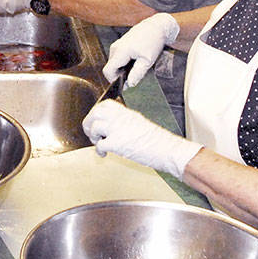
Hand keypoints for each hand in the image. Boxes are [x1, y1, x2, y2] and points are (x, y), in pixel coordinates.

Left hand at [81, 100, 201, 178]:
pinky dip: (98, 150)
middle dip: (89, 122)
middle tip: (91, 132)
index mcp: (126, 112)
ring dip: (93, 136)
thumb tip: (111, 125)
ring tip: (98, 143)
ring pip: (94, 126)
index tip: (96, 121)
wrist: (168, 150)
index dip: (96, 112)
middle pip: (95, 112)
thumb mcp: (139, 123)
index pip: (105, 104)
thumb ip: (123, 121)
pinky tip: (104, 154)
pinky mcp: (117, 143)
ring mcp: (118, 129)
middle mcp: (121, 118)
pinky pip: (99, 144)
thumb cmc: (157, 140)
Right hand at [104, 13, 179, 86]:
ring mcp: (116, 45)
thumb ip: (137, 74)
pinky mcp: (119, 44)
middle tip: (135, 74)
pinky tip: (135, 60)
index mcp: (120, 51)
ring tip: (137, 65)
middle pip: (110, 68)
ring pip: (114, 64)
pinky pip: (117, 58)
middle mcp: (115, 47)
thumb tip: (129, 84)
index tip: (125, 84)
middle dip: (120, 75)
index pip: (108, 71)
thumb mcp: (147, 61)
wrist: (156, 27)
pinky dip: (124, 63)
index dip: (114, 80)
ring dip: (122, 69)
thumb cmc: (153, 42)